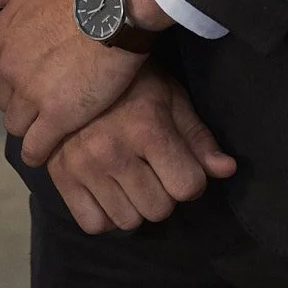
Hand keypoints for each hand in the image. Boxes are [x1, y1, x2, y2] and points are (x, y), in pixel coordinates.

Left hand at [0, 0, 147, 167]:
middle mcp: (9, 68)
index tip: (25, 75)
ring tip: (48, 124)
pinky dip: (38, 151)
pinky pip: (35, 146)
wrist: (113, 7)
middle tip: (44, 98)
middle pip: (4, 98)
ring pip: (15, 124)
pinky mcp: (56, 117)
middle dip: (19, 100)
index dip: (7, 74)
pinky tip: (46, 150)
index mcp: (1, 36)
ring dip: (29, 125)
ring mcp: (30, 94)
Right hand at [48, 65, 236, 233]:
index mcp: (146, 128)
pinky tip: (107, 190)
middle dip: (163, 193)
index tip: (179, 163)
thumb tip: (227, 170)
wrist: (77, 63)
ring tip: (128, 177)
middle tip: (151, 168)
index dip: (190, 179)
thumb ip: (198, 137)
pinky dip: (105, 216)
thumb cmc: (132, 81)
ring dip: (134, 206)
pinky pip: (93, 224)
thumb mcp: (171, 98)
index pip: (188, 187)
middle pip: (159, 209)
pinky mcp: (60, 176)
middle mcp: (112, 150)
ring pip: (128, 221)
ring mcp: (82, 165)